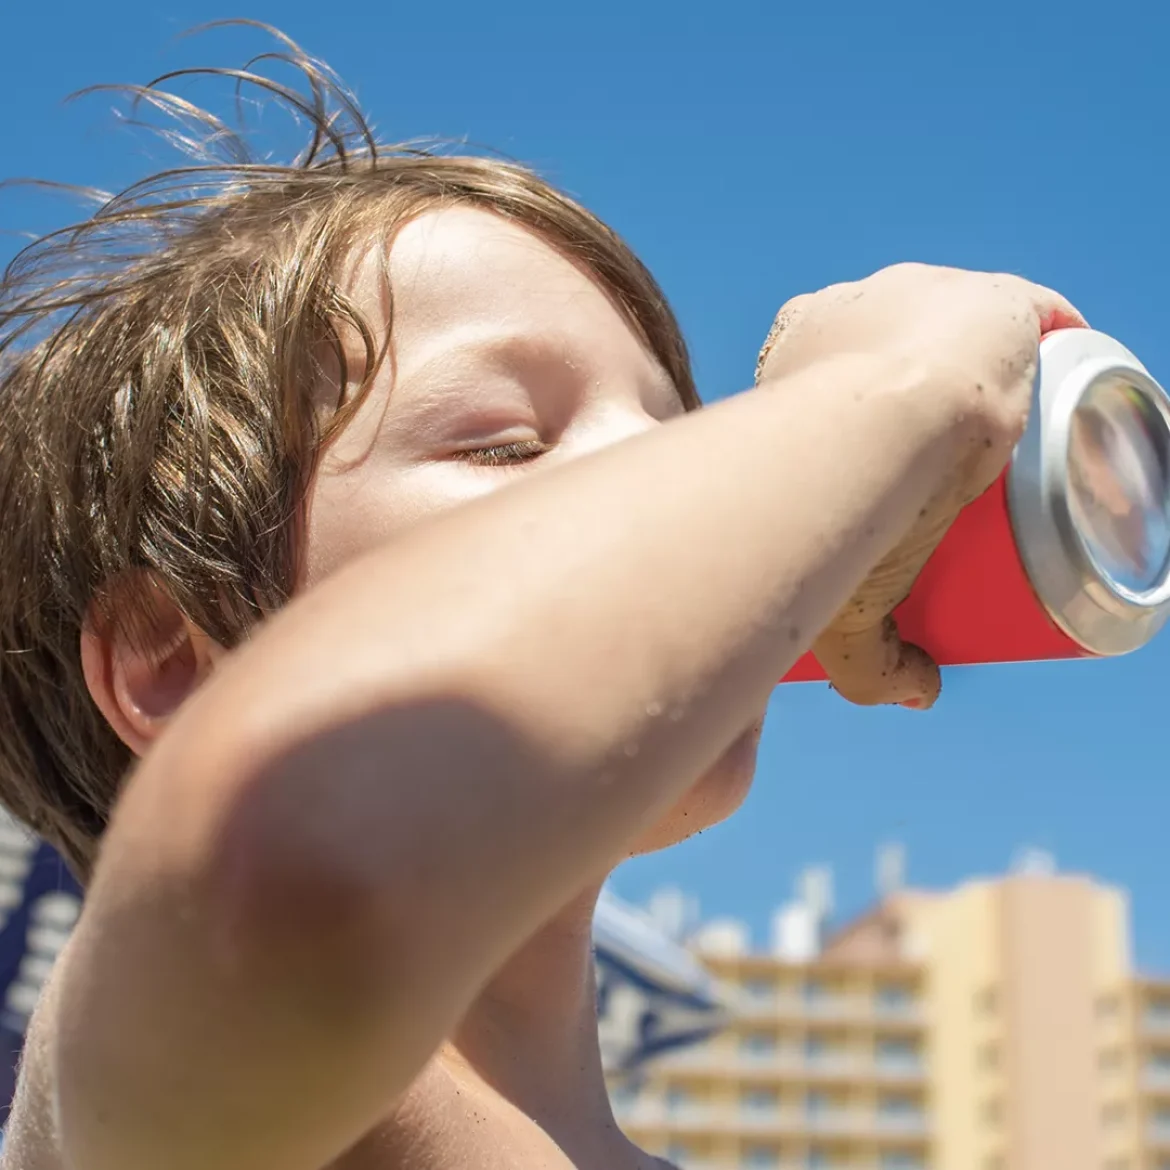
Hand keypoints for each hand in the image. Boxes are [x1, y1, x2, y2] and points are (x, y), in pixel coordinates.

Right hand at [756, 262, 1085, 708]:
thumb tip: (922, 694)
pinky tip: (1072, 401)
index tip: (904, 490)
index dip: (872, 438)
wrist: (884, 421)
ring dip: (992, 388)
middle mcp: (856, 303)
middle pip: (904, 365)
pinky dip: (1058, 352)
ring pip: (967, 342)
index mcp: (794, 345)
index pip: (835, 385)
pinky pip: (1036, 318)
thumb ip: (863, 659)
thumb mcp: (836, 590)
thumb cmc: (829, 500)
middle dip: (930, 415)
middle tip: (965, 488)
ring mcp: (926, 288)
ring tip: (1025, 458)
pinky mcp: (992, 292)